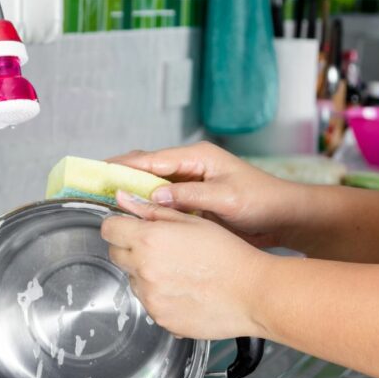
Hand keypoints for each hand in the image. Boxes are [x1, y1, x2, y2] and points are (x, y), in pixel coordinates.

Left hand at [101, 191, 268, 339]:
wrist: (252, 292)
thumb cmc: (228, 254)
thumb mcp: (191, 221)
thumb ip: (151, 211)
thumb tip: (124, 199)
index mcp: (148, 240)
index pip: (109, 229)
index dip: (119, 225)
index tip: (128, 227)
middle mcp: (144, 270)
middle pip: (116, 255)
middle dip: (131, 249)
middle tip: (160, 248)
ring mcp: (150, 298)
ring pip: (133, 281)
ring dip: (146, 274)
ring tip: (180, 271)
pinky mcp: (160, 319)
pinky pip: (149, 303)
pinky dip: (160, 297)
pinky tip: (185, 290)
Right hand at [108, 141, 306, 247]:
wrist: (285, 218)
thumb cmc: (263, 202)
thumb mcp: (227, 199)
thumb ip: (190, 197)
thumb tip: (154, 197)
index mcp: (197, 157)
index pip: (150, 159)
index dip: (122, 166)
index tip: (98, 172)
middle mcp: (190, 167)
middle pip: (146, 169)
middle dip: (120, 178)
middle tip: (93, 189)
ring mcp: (191, 184)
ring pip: (152, 187)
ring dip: (131, 195)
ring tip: (105, 206)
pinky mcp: (193, 202)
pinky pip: (163, 203)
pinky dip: (147, 209)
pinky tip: (133, 220)